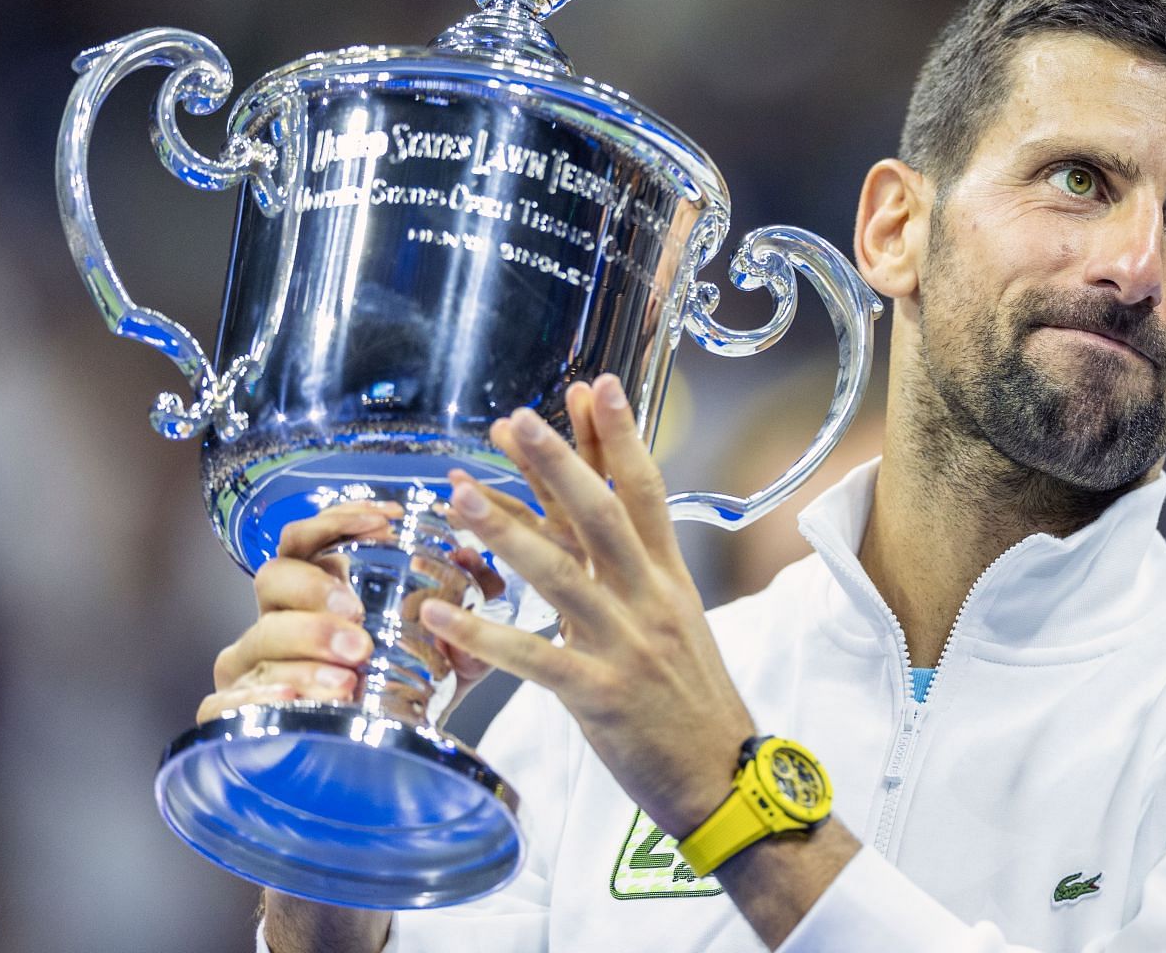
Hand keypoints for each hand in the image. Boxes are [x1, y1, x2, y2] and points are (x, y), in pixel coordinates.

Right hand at [197, 500, 504, 723]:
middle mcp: (278, 618)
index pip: (307, 537)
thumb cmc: (413, 688)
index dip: (337, 520)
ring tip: (348, 672)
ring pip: (256, 638)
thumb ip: (470, 608)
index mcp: (317, 590)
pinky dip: (256, 697)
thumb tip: (477, 565)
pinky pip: (225, 702)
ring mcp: (254, 665)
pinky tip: (294, 700)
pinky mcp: (238, 717)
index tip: (386, 519)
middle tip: (358, 618)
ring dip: (303, 646)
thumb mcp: (453, 648)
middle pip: (273, 578)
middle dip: (316, 592)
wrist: (390, 761)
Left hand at [421, 374, 755, 838]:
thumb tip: (585, 528)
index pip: (645, 492)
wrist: (725, 778)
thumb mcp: (675, 623)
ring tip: (458, 494)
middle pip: (601, 516)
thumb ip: (632, 575)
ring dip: (507, 530)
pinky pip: (535, 657)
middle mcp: (650, 601)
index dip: (620, 437)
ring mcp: (625, 646)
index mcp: (670, 580)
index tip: (594, 387)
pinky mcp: (599, 695)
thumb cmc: (692, 701)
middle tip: (514, 419)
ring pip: (562, 575)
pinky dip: (485, 634)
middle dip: (557, 463)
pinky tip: (440, 612)